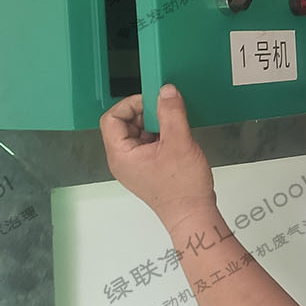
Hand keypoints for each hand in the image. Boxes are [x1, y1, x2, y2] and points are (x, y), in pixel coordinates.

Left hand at [99, 84, 216, 226]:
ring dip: (155, 124)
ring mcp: (135, 166)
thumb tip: (166, 91)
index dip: (130, 105)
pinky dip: (161, 136)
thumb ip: (171, 113)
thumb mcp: (179, 143)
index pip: (112, 119)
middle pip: (124, 124)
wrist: (193, 214)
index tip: (152, 100)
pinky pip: (148, 144)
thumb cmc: (182, 188)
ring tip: (174, 127)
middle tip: (166, 112)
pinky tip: (177, 138)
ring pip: (138, 133)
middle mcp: (123, 161)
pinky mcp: (148, 168)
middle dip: (145, 114)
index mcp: (121, 155)